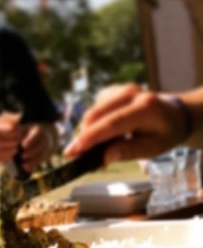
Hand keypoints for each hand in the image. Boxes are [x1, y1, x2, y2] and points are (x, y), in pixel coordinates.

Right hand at [0, 115, 22, 163]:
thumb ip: (1, 121)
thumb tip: (15, 121)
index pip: (13, 131)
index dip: (17, 130)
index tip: (17, 130)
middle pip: (15, 141)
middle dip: (17, 139)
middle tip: (16, 138)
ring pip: (13, 150)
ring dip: (14, 147)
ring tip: (11, 144)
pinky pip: (8, 157)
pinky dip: (10, 153)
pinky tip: (7, 150)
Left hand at [17, 123, 57, 171]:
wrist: (38, 136)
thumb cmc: (24, 133)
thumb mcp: (21, 131)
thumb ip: (16, 137)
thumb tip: (9, 146)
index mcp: (36, 130)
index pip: (36, 133)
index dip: (30, 140)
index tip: (23, 146)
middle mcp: (43, 138)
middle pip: (40, 145)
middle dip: (32, 151)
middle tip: (22, 156)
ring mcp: (45, 147)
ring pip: (42, 154)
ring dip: (33, 160)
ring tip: (23, 165)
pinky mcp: (45, 155)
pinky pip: (41, 160)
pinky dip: (33, 165)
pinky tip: (26, 168)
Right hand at [64, 84, 185, 163]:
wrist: (174, 115)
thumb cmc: (163, 134)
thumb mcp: (152, 148)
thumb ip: (128, 152)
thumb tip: (104, 157)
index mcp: (145, 108)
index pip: (112, 123)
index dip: (90, 137)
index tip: (73, 151)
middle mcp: (132, 93)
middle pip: (96, 115)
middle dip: (82, 137)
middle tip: (76, 155)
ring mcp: (121, 90)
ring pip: (91, 113)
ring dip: (88, 132)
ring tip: (97, 147)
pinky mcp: (112, 91)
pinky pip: (94, 109)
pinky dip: (93, 124)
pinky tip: (103, 132)